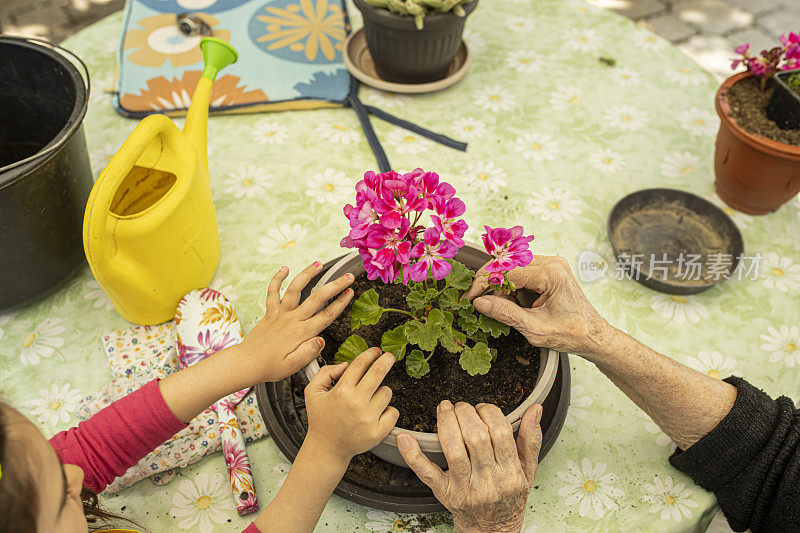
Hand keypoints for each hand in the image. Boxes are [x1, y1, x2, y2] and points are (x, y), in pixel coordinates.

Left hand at [236, 262, 353, 382]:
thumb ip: (309, 352)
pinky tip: (284, 269)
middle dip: (334, 285)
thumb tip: (321, 340)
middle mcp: (293, 320)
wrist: (246, 363)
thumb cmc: (270, 367)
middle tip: (347, 276)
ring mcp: (281, 314)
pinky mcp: (270, 312)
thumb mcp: (293, 367)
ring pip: (295, 289)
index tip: (350, 292)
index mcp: (302, 333)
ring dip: (307, 274)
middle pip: (317, 298)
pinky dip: (277, 279)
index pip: (327, 315)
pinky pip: (272, 292)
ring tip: (318, 263)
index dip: (341, 302)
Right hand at [304, 348, 399, 465]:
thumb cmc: (321, 419)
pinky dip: (388, 411)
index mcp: (341, 391)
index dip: (370, 354)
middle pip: (379, 372)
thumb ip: (325, 372)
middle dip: (386, 360)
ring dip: (381, 392)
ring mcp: (368, 418)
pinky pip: (393, 412)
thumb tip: (345, 364)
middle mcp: (356, 403)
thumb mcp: (312, 392)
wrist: (326, 449)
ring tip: (370, 400)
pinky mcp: (377, 432)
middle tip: (389, 356)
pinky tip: (377, 413)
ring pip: (387, 392)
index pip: (360, 364)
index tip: (376, 351)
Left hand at [398, 402, 542, 532]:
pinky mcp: (445, 494)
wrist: (494, 531)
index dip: (489, 412)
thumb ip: (531, 440)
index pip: (500, 432)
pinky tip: (406, 438)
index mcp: (511, 473)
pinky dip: (414, 455)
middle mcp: (489, 481)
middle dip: (466, 413)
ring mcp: (466, 488)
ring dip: (447, 423)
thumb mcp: (528, 471)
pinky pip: (427, 473)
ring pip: (454, 449)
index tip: (482, 408)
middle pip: (476, 437)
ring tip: (446, 409)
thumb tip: (534, 409)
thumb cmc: (510, 497)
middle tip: (462, 406)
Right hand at [463, 255, 610, 358]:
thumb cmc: (571, 334)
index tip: (470, 297)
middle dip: (489, 282)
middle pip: (507, 263)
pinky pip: (519, 272)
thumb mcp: (534, 329)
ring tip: (497, 306)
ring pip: (511, 266)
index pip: (507, 270)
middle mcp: (552, 263)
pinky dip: (509, 286)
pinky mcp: (548, 271)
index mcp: (551, 274)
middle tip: (476, 301)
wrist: (593, 335)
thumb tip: (480, 302)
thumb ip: (506, 314)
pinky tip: (509, 302)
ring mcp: (550, 265)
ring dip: (499, 285)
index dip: (484, 283)